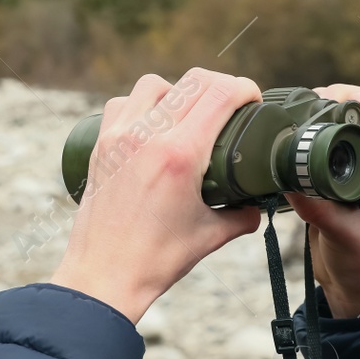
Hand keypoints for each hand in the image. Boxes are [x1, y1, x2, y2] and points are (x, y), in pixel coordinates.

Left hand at [50, 68, 263, 324]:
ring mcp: (120, 137)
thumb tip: (258, 204)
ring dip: (179, 90)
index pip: (220, 94)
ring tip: (190, 113)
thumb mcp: (210, 236)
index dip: (245, 89)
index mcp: (180, 155)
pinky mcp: (101, 145)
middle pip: (193, 81)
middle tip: (232, 105)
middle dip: (220, 85)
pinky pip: (122, 103)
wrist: (102, 278)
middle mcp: (147, 136)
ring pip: (154, 85)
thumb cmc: (155, 260)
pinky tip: (153, 124)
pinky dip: (142, 104)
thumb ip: (241, 215)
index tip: (254, 101)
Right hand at [283, 83, 359, 318]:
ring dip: (336, 105)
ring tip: (313, 98)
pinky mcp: (342, 172)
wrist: (352, 286)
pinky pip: (336, 136)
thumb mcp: (346, 238)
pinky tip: (302, 117)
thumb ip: (323, 213)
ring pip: (358, 121)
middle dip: (354, 95)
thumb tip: (294, 184)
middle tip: (326, 94)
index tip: (358, 98)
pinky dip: (321, 122)